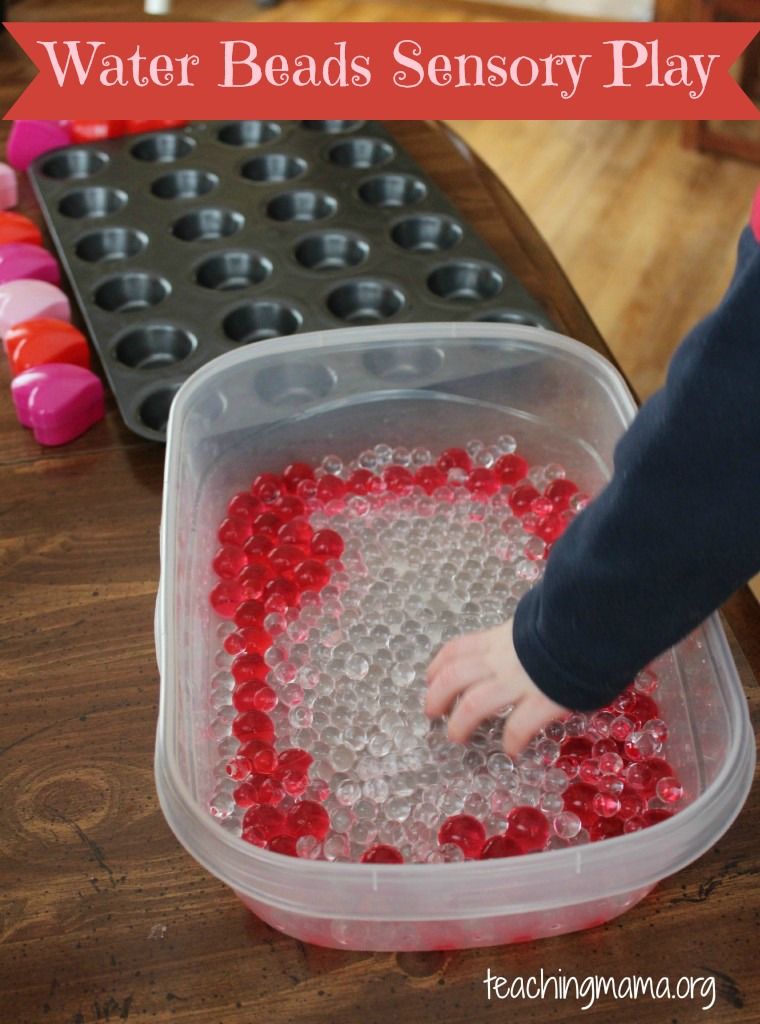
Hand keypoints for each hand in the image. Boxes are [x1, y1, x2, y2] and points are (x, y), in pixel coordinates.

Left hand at [425, 619, 567, 756]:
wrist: (595, 625)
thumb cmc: (569, 625)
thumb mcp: (535, 623)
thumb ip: (519, 638)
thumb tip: (518, 645)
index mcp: (498, 639)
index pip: (457, 650)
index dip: (437, 666)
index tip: (430, 680)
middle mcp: (501, 660)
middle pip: (453, 677)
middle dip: (437, 697)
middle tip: (434, 714)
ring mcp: (520, 681)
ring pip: (473, 704)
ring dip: (460, 724)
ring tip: (457, 737)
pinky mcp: (543, 700)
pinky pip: (518, 726)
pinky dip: (512, 741)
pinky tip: (512, 750)